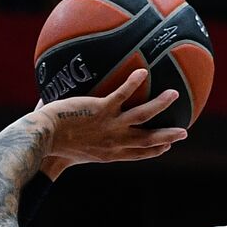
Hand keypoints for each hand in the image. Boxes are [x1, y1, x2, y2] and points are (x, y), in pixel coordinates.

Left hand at [37, 69, 187, 169]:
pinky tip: (143, 72)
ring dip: (160, 106)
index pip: (136, 154)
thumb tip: (71, 125)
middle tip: (184, 133)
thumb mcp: (68, 150)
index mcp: (108, 154)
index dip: (153, 152)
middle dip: (167, 137)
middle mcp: (113, 143)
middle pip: (148, 141)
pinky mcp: (101, 110)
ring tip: (174, 94)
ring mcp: (110, 126)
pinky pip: (122, 94)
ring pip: (143, 117)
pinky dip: (133, 83)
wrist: (43, 140)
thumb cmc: (48, 147)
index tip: (165, 148)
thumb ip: (76, 139)